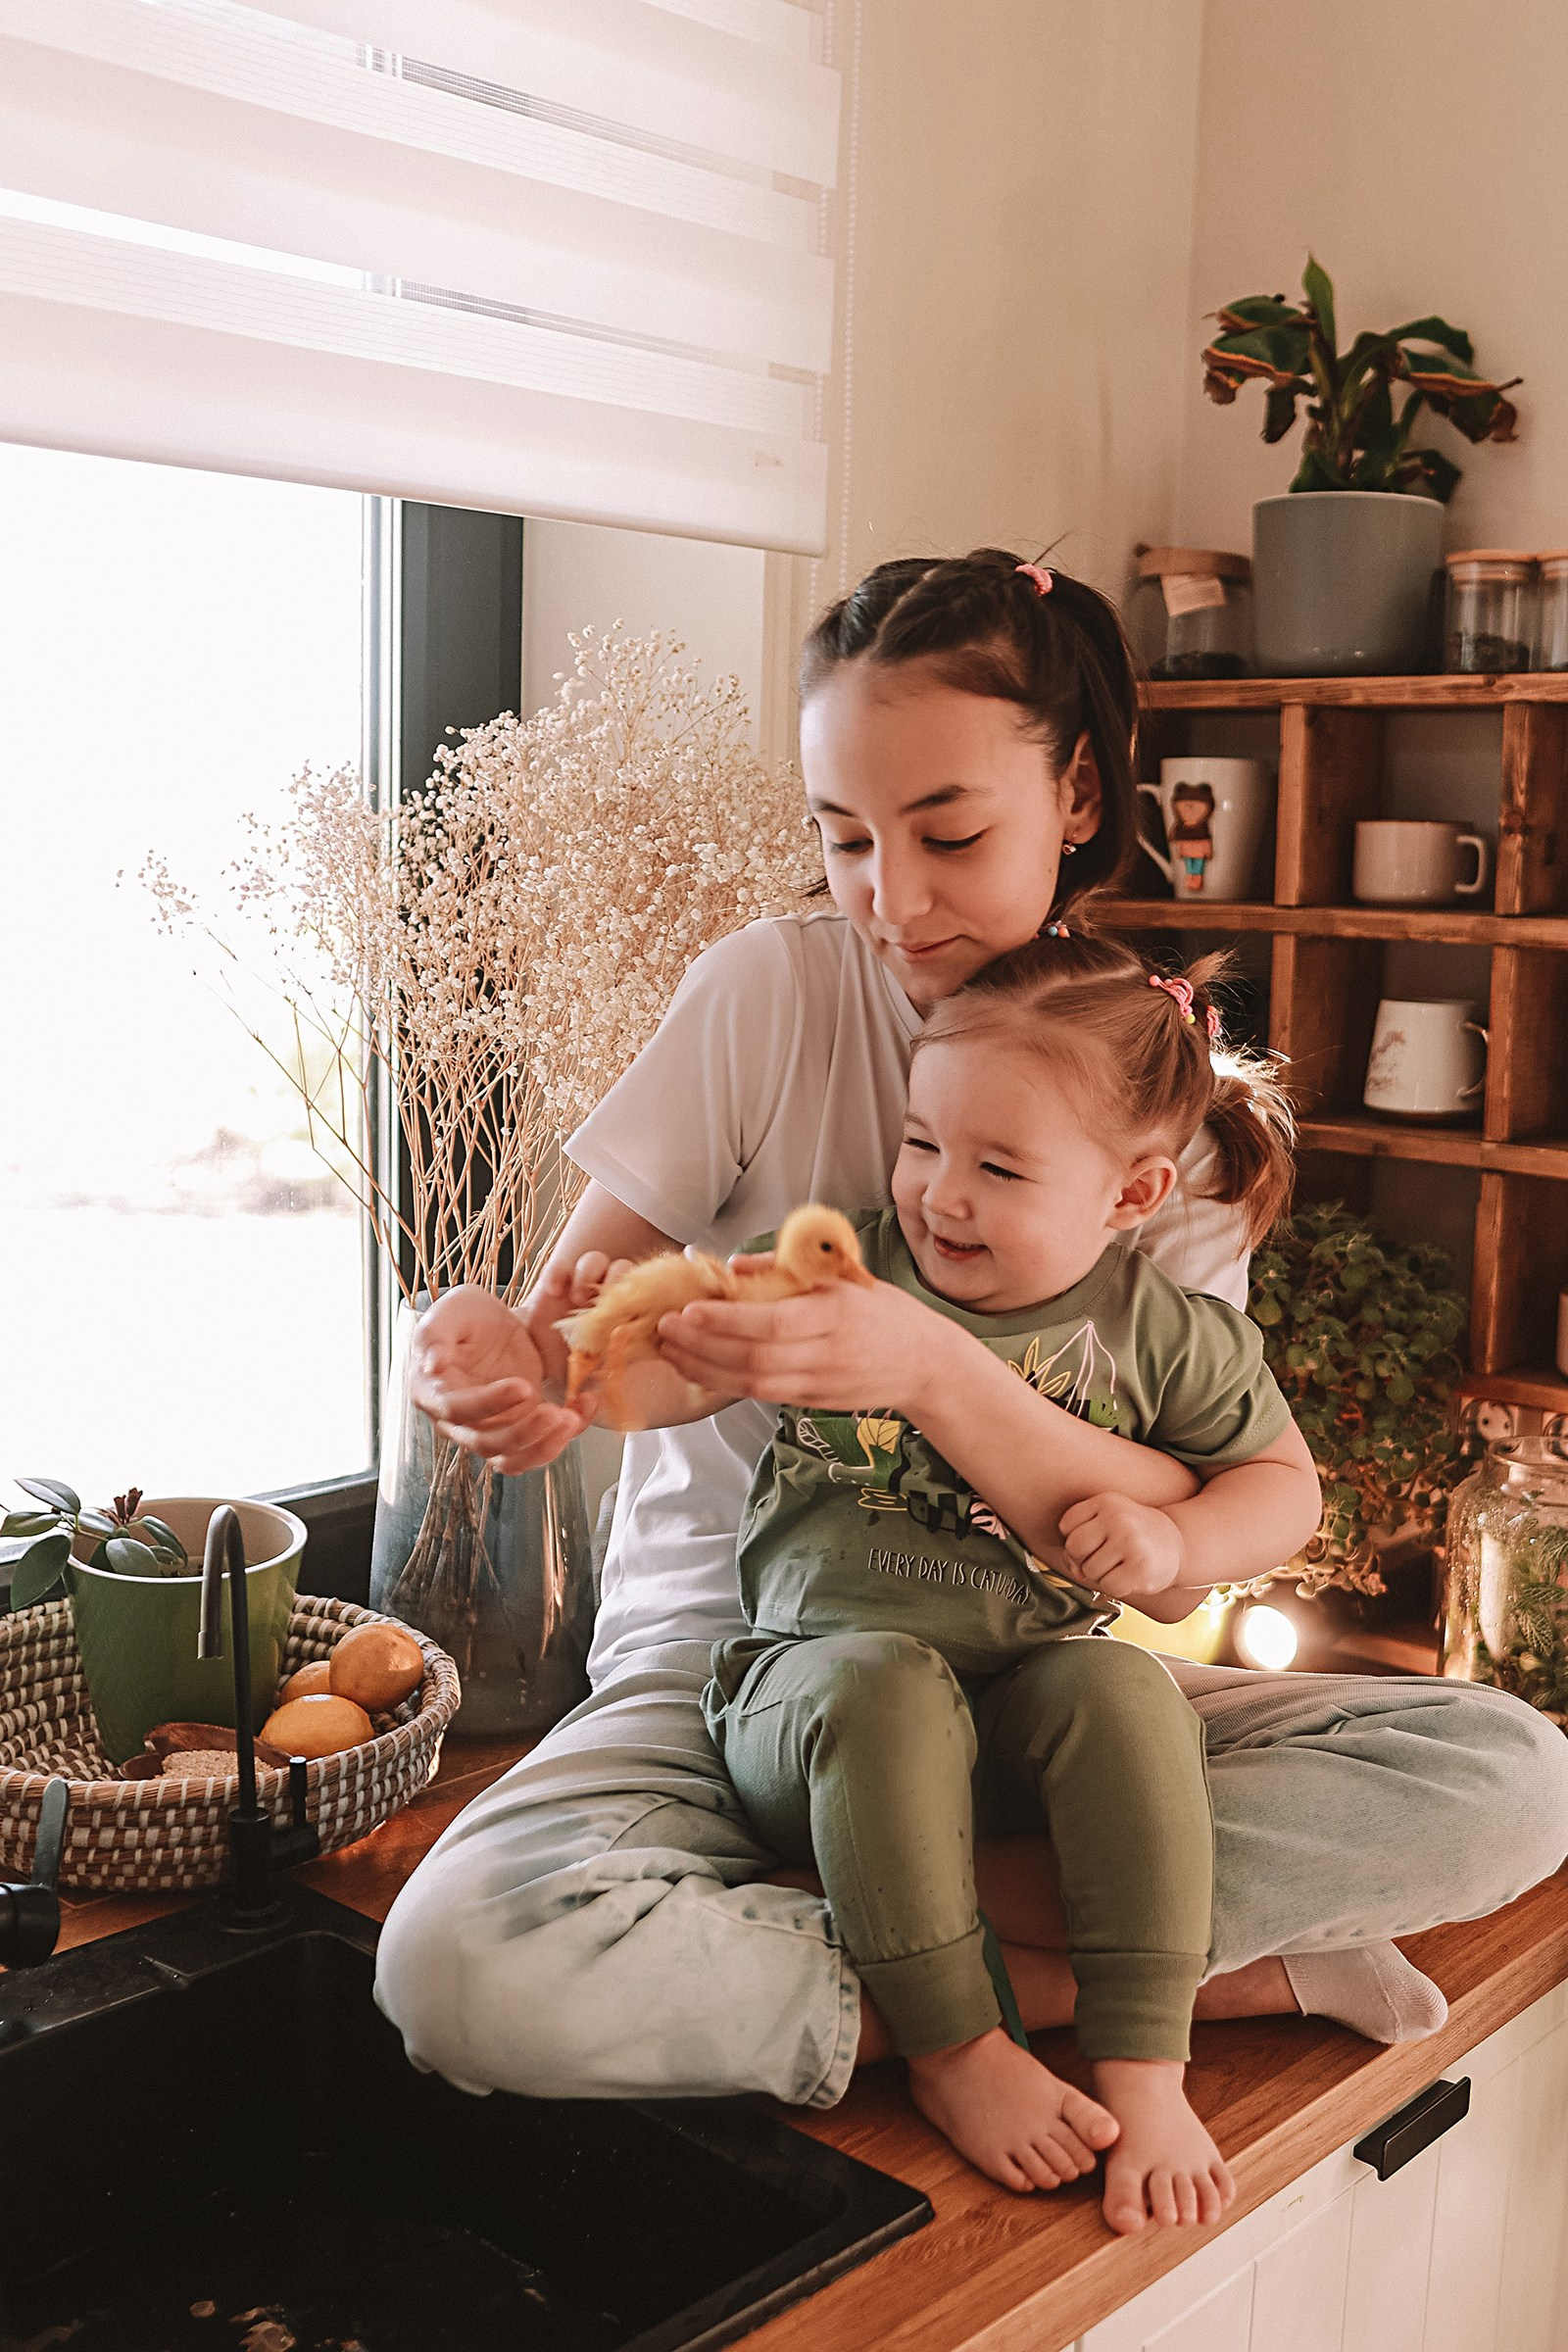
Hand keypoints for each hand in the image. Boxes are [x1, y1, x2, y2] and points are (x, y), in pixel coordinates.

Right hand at [412, 1283, 594, 1474]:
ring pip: (512, 1457)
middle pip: (485, 1443)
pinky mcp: (518, 1427)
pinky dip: (563, 1437)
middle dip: (523, 1433)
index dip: (489, 1403)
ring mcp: (489, 1428)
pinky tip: (582, 1409)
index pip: (456, 1409)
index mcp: (432, 1392)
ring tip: (571, 1419)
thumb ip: (435, 1334)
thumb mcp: (451, 1311)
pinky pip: (538, 1446)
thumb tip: (431, 1364)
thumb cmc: (465, 1316)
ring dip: (543, 1446)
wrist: (492, 1324)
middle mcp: (457, 1420)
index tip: (522, 1387)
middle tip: (554, 1413)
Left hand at [654, 1275, 950, 1416]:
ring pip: (752, 1384)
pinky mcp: (813, 1403)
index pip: (772, 1324)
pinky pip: (761, 1395)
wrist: (926, 1364)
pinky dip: (725, 1382)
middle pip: (754, 1359)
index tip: (689, 1310)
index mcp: (836, 1315)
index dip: (726, 1322)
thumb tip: (733, 1268)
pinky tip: (698, 1369)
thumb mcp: (844, 1278)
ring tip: (670, 1350)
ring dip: (704, 1369)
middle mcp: (827, 1354)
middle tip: (664, 1329)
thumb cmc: (884, 1312)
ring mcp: (820, 1384)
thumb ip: (787, 1271)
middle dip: (701, 1346)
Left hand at [1057, 1494, 1186, 1603]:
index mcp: (1106, 1501)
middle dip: (1083, 1560)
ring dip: (1101, 1576)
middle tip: (1103, 1559)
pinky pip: (1109, 1586)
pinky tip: (1129, 1577)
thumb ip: (1081, 1540)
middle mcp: (1118, 1517)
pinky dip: (1115, 1588)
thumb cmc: (1131, 1536)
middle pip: (1074, 1547)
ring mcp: (1130, 1541)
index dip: (1075, 1540)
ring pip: (1090, 1570)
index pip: (1066, 1525)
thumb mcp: (1106, 1522)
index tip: (1094, 1542)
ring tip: (1120, 1566)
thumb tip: (1076, 1571)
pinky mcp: (1141, 1566)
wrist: (1177, 1544)